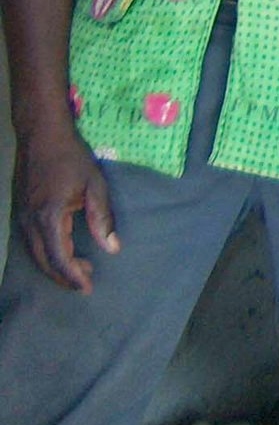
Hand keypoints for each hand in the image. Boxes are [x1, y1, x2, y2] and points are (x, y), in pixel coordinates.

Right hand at [13, 122, 118, 292]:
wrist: (41, 135)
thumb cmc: (71, 157)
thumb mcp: (94, 185)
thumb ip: (102, 219)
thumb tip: (112, 249)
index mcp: (49, 218)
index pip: (59, 259)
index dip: (73, 277)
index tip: (88, 288)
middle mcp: (30, 223)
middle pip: (44, 262)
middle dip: (64, 276)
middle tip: (85, 283)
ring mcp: (22, 218)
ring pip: (34, 254)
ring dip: (55, 266)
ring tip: (79, 270)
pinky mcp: (21, 212)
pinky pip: (30, 243)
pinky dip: (45, 254)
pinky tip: (61, 251)